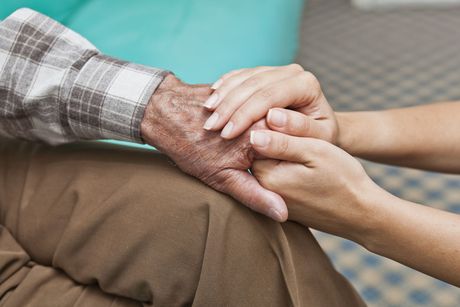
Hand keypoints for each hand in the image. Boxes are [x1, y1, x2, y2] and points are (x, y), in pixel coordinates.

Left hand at [140, 74, 287, 221]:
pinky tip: (239, 125)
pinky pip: (260, 106)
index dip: (287, 166)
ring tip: (238, 141)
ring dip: (266, 131)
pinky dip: (254, 115)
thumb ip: (255, 195)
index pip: (294, 154)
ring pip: (274, 120)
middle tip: (250, 157)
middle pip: (286, 135)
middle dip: (279, 148)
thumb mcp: (222, 178)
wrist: (166, 112)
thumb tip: (282, 214)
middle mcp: (263, 113)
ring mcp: (254, 99)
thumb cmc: (190, 146)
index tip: (277, 174)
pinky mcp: (246, 89)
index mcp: (264, 137)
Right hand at [202, 65, 337, 142]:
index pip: (269, 96)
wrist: (316, 132)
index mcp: (306, 85)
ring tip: (206, 114)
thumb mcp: (314, 142)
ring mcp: (277, 70)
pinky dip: (224, 87)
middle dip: (230, 106)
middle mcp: (292, 72)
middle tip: (211, 127)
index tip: (226, 134)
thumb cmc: (316, 142)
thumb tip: (273, 118)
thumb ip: (296, 132)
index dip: (246, 115)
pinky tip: (210, 99)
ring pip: (244, 78)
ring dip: (223, 96)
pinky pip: (239, 75)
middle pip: (254, 85)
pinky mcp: (263, 73)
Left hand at [249, 129, 381, 240]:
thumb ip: (281, 142)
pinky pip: (278, 176)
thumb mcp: (315, 152)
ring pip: (269, 163)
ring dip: (284, 153)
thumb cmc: (342, 179)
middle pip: (259, 152)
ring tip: (310, 154)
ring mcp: (271, 198)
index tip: (298, 128)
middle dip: (277, 139)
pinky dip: (289, 167)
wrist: (361, 214)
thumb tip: (253, 134)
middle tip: (307, 140)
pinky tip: (308, 168)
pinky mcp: (281, 201)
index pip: (254, 139)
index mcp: (267, 175)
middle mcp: (262, 190)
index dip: (274, 126)